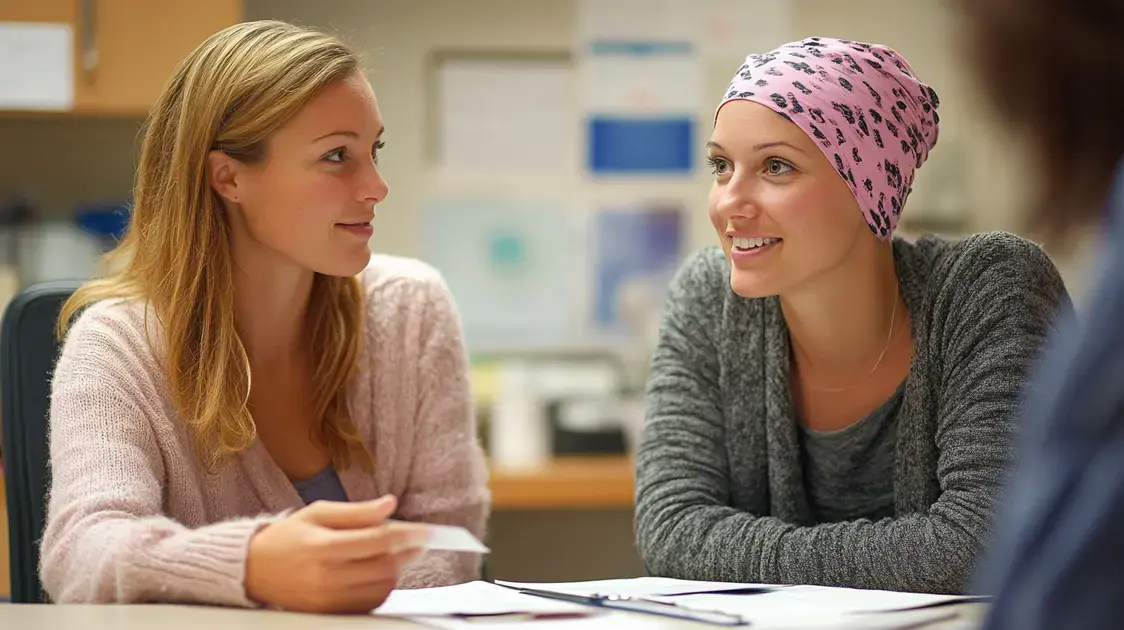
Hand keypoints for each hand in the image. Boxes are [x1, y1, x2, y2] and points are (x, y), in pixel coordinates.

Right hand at [245, 495, 430, 612]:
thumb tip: (389, 504)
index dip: (408, 535)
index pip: (378, 541)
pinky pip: (369, 603)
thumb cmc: (287, 537)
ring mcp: (329, 600)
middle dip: (408, 552)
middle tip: (419, 541)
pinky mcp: (330, 613)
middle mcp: (327, 577)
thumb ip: (357, 511)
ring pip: (381, 588)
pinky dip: (383, 587)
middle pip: (384, 567)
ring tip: (399, 554)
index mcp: (323, 548)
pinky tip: (382, 572)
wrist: (253, 570)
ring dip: (398, 570)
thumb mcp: (319, 513)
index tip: (426, 530)